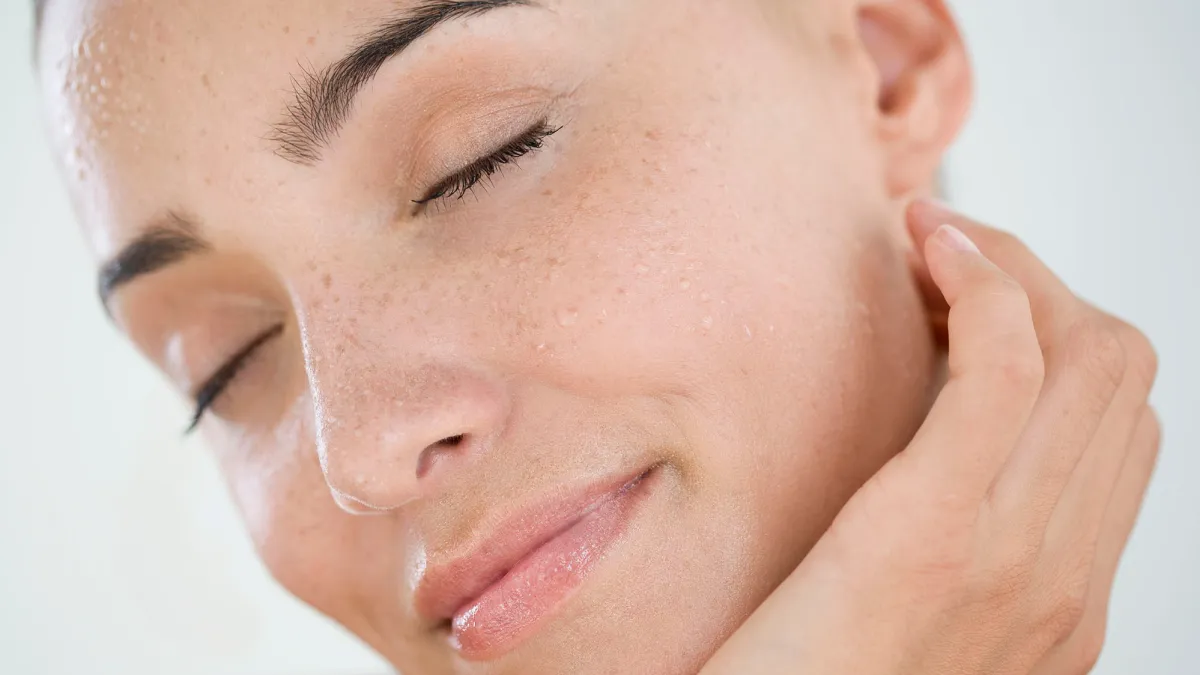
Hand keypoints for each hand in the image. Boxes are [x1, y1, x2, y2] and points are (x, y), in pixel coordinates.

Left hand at [701, 200, 1159, 674]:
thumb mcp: (905, 634)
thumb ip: (947, 559)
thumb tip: (925, 460)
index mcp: (1061, 604)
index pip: (1121, 428)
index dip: (1063, 337)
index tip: (975, 301)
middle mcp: (1065, 581)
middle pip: (1120, 375)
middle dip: (1044, 282)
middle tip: (954, 254)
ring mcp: (1015, 558)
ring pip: (1086, 353)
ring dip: (1012, 264)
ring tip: (933, 241)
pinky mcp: (933, 530)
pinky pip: (1007, 365)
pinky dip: (983, 280)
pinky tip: (928, 251)